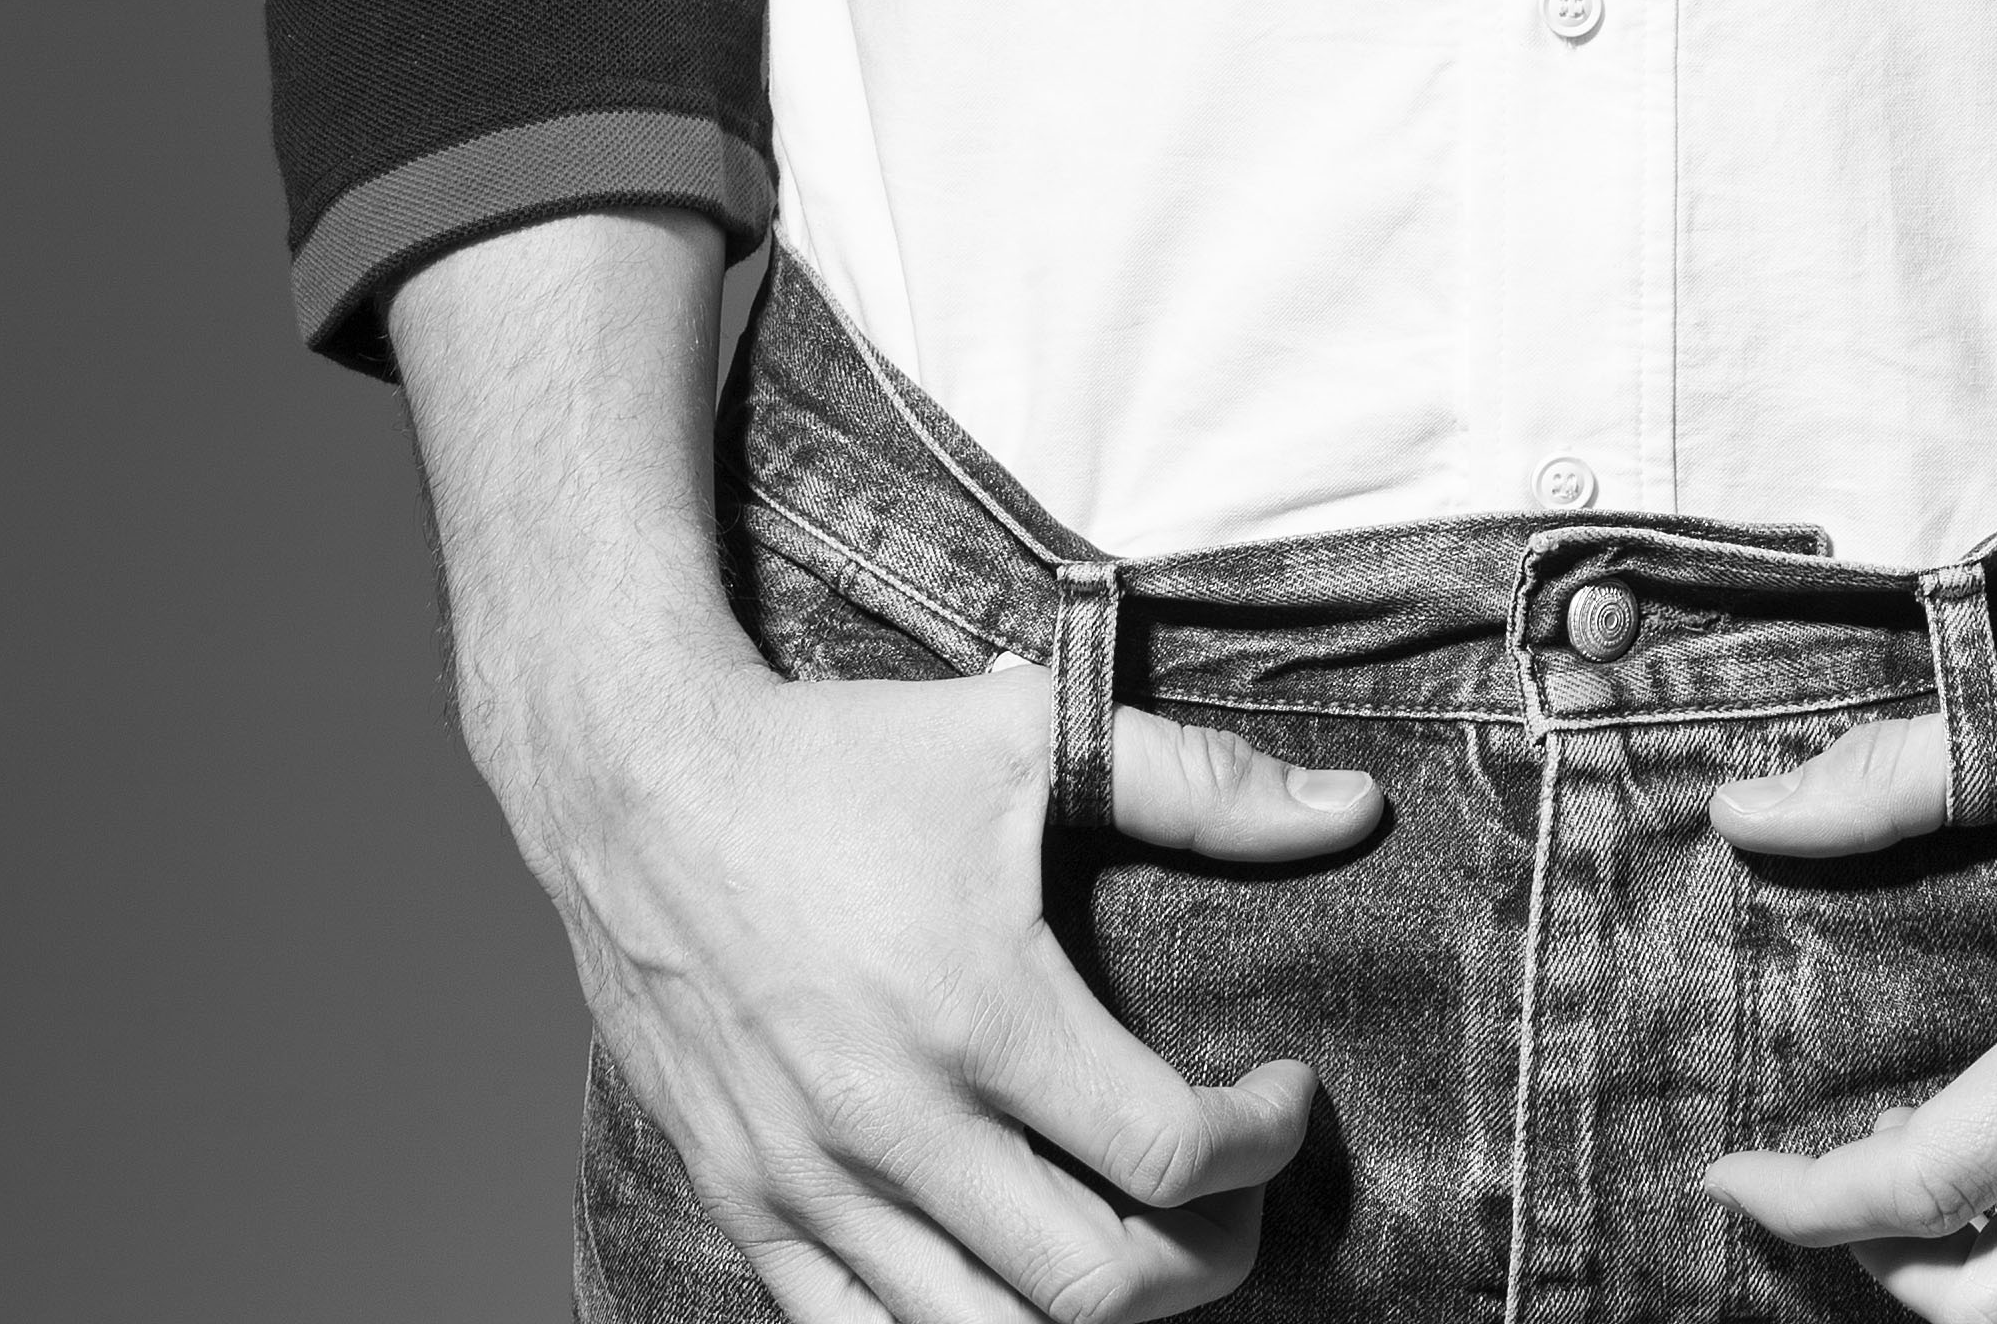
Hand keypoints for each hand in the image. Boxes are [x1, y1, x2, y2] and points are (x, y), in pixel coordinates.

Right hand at [521, 647, 1381, 1323]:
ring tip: (1138, 1236)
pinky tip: (1011, 1277)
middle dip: (1209, 1255)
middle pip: (1099, 1286)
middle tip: (1230, 1186)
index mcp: (979, 1012)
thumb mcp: (1030, 731)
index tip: (1280, 1098)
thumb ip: (1203, 783)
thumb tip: (1355, 809)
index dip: (1261, 1147)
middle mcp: (895, 1124)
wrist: (641, 788)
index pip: (1166, 1154)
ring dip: (1096, 1312)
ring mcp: (812, 1187)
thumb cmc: (844, 758)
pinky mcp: (748, 1211)